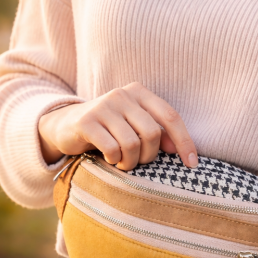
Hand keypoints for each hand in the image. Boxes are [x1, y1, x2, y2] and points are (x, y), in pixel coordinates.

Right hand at [38, 82, 197, 170]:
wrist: (66, 126)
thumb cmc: (109, 130)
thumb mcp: (134, 128)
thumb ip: (158, 134)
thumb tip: (178, 150)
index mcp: (139, 92)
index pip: (170, 117)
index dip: (184, 142)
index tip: (192, 165)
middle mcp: (122, 94)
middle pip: (152, 133)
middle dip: (149, 156)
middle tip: (138, 162)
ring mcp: (103, 106)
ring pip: (132, 144)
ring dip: (130, 162)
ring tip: (122, 163)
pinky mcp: (86, 121)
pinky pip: (112, 148)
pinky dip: (114, 160)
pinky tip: (109, 159)